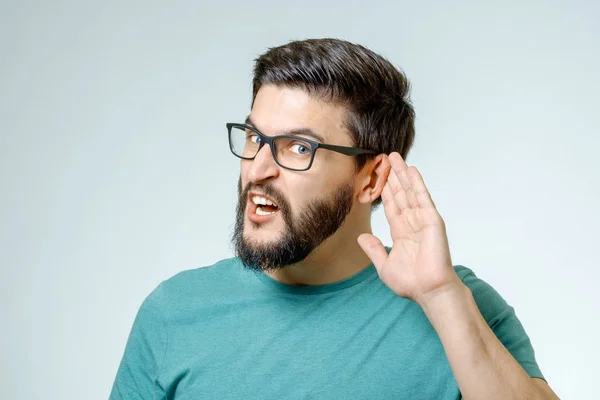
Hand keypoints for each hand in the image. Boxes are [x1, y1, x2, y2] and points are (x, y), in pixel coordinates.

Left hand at [357, 152, 460, 304]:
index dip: (385, 191)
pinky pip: (423, 198)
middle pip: (400, 194)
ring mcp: (422, 220)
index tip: (380, 177)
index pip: (391, 206)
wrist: (428, 290)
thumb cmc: (411, 282)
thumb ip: (373, 249)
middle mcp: (412, 223)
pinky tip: (412, 171)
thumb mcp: (384, 265)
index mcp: (401, 233)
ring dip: (403, 174)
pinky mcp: (432, 220)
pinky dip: (417, 184)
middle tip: (386, 158)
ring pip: (410, 192)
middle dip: (393, 176)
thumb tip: (361, 238)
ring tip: (396, 157)